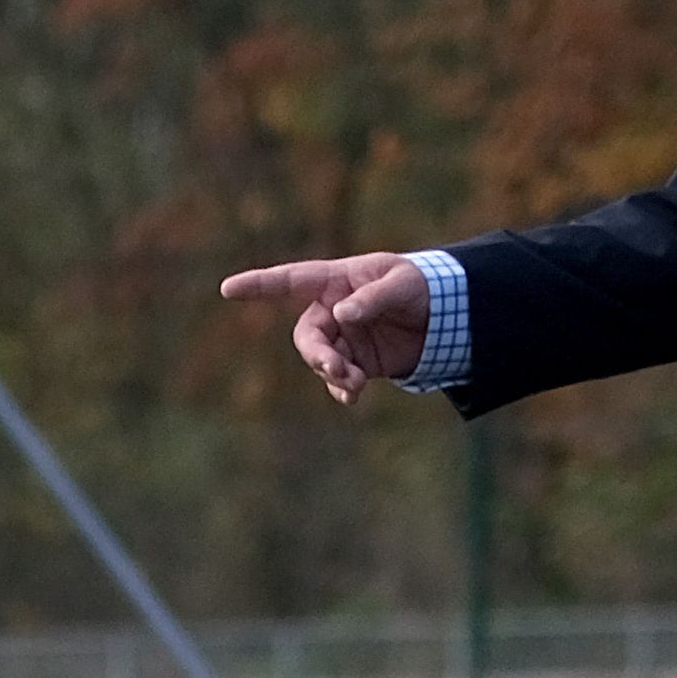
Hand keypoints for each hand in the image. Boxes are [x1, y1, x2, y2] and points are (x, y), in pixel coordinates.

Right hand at [218, 252, 435, 405]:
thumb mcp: (402, 285)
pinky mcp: (358, 362)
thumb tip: (342, 314)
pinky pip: (339, 378)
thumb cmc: (421, 287)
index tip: (228, 289)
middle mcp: (332, 310)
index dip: (259, 284)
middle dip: (317, 354)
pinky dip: (343, 389)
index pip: (290, 280)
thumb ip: (371, 298)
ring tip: (356, 384)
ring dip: (333, 373)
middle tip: (336, 368)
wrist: (447, 316)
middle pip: (307, 334)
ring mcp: (343, 338)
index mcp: (336, 280)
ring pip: (321, 360)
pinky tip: (352, 397)